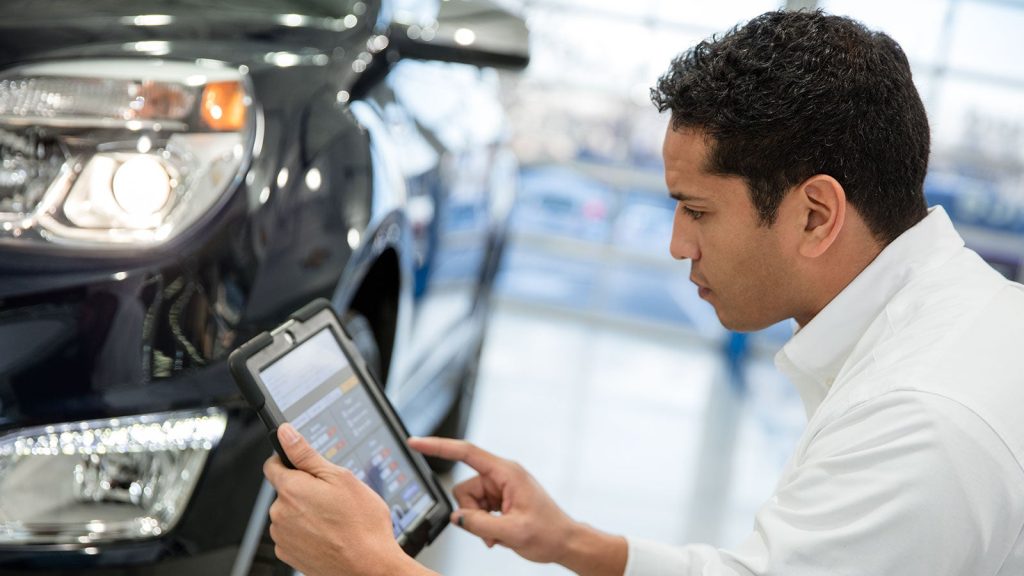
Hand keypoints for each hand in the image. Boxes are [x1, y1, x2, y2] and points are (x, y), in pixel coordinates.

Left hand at [263, 424, 433, 575]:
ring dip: (306, 512)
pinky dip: (306, 532)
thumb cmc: (361, 525)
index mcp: (291, 489)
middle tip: (333, 497)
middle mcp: (279, 513)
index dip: (290, 461)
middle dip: (305, 489)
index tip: (306, 467)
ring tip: (334, 519)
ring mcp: (283, 537)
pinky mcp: (288, 555)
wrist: (369, 567)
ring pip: (289, 513)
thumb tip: (286, 433)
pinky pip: (292, 534)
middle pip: (285, 490)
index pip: (273, 464)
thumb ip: (306, 454)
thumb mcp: (340, 478)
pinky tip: (328, 534)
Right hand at [408, 437, 625, 574]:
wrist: (565, 542)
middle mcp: (502, 476)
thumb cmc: (549, 532)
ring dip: (478, 521)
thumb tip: (457, 518)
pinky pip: (477, 509)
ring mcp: (500, 488)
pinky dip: (483, 524)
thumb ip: (479, 524)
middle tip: (491, 529)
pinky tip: (499, 533)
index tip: (416, 442)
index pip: (466, 453)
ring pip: (469, 502)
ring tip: (499, 533)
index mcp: (506, 472)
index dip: (438, 447)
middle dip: (471, 512)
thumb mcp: (512, 532)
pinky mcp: (500, 499)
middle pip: (464, 488)